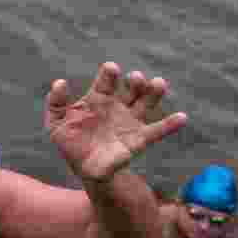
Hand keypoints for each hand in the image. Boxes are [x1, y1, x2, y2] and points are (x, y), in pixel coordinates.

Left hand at [45, 63, 186, 181]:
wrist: (85, 168)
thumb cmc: (71, 142)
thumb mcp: (56, 124)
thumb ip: (55, 104)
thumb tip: (59, 82)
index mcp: (98, 99)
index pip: (105, 82)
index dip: (109, 75)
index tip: (112, 69)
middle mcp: (117, 106)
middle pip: (130, 88)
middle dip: (135, 81)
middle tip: (136, 78)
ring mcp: (130, 121)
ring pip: (145, 102)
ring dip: (153, 92)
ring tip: (159, 83)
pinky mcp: (139, 139)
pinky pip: (157, 131)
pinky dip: (170, 125)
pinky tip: (182, 117)